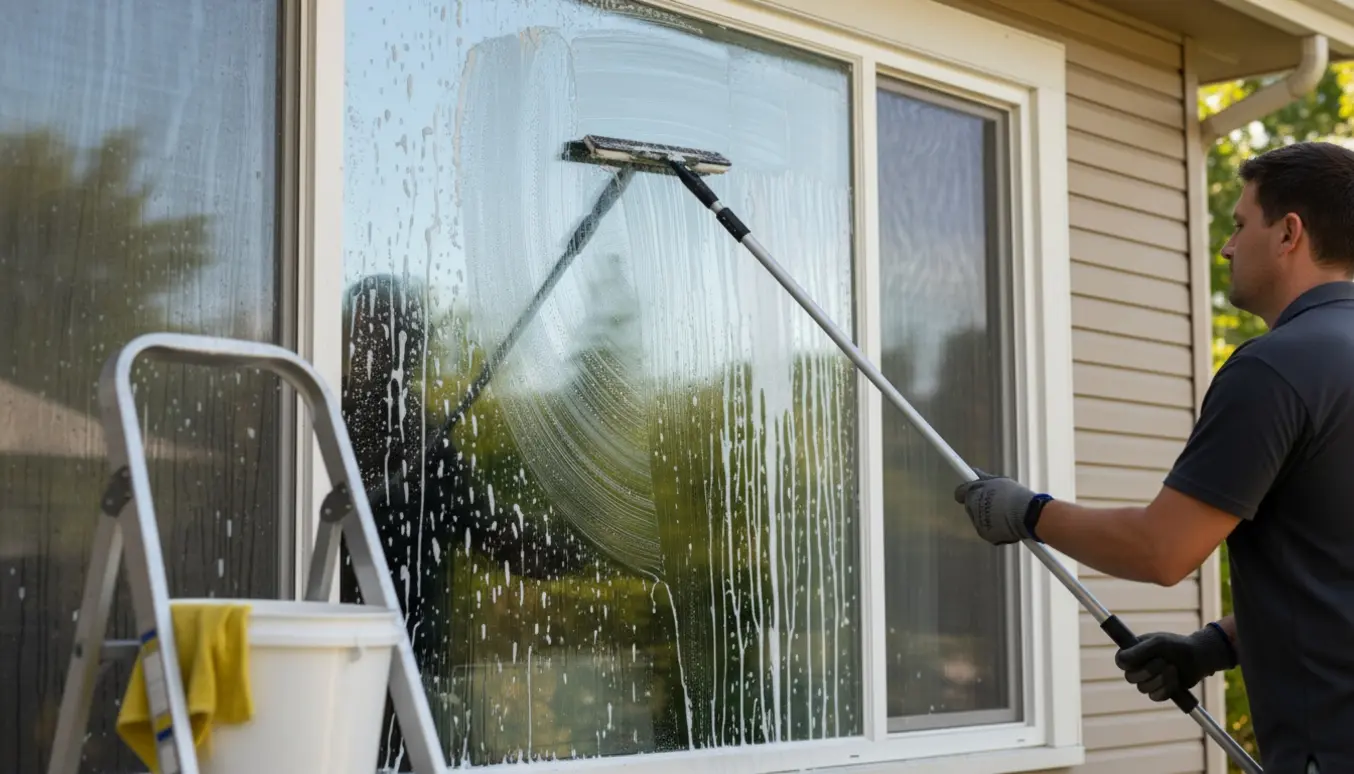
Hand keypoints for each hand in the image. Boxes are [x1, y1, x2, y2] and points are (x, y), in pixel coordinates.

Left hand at [952, 471, 1041, 544]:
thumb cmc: (1014, 495)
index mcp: (972, 493)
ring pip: (979, 519)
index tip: (973, 491)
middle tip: (997, 502)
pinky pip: (988, 530)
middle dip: (980, 504)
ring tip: (1005, 513)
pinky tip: (1007, 523)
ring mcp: (978, 524)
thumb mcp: (998, 481)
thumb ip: (982, 477)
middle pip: (971, 506)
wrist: (1026, 515)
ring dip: (988, 517)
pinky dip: (995, 528)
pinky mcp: (986, 535)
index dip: (968, 492)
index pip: (960, 493)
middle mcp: (972, 509)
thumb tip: (973, 472)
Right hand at [1114, 625, 1236, 701]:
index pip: (1120, 661)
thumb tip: (1121, 661)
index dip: (1127, 663)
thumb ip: (1139, 651)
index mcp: (1134, 652)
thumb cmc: (1177, 646)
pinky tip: (1176, 680)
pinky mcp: (1159, 691)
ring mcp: (1148, 680)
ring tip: (1173, 668)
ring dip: (1160, 679)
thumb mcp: (1158, 643)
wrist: (1199, 657)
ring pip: (1143, 688)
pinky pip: (1155, 696)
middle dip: (1148, 671)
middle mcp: (1138, 667)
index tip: (1138, 661)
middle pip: (1130, 677)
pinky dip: (1166, 688)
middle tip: (1163, 661)